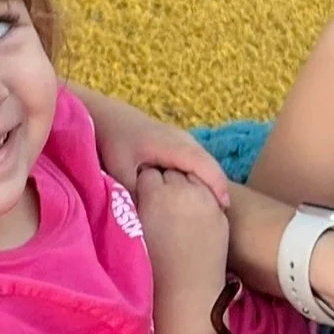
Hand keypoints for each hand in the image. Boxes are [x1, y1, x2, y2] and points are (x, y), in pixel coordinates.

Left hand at [92, 98, 231, 208]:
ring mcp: (183, 137)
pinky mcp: (180, 140)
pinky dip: (203, 174)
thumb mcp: (120, 171)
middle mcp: (182, 139)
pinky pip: (198, 158)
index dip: (216, 184)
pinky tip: (198, 192)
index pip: (203, 164)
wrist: (109, 117)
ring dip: (212, 181)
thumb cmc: (114, 143)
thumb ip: (137, 193)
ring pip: (205, 160)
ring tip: (214, 206)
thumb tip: (150, 216)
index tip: (223, 207)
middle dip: (219, 187)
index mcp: (171, 145)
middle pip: (210, 163)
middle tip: (221, 214)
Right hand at [134, 165, 229, 296]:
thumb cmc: (151, 268)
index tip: (143, 198)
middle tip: (160, 202)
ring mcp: (205, 201)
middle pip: (171, 171)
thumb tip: (133, 191)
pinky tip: (194, 214)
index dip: (144, 186)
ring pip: (193, 178)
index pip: (148, 173)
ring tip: (178, 206)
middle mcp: (182, 191)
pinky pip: (210, 195)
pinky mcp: (220, 213)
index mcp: (155, 194)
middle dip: (165, 182)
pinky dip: (201, 199)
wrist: (186, 294)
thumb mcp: (134, 230)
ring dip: (185, 187)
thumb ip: (133, 205)